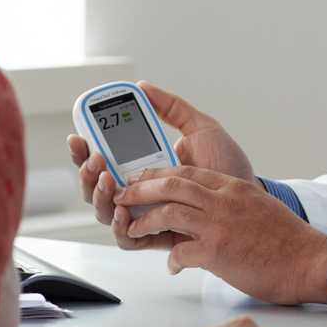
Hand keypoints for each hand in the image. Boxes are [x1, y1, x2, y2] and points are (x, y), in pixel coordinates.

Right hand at [68, 81, 256, 229]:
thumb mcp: (201, 128)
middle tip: (97, 158)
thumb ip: (172, 108)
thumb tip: (145, 87)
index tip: (79, 136)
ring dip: (99, 196)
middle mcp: (140, 189)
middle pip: (95, 185)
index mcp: (143, 163)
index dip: (85, 148)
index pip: (103, 157)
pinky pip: (127, 238)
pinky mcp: (157, 235)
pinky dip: (119, 228)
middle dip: (87, 171)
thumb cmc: (226, 165)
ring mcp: (146, 213)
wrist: (248, 195)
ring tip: (110, 180)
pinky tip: (123, 213)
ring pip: (105, 211)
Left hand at [116, 166, 326, 305]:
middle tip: (122, 195)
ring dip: (144, 220)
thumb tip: (206, 208)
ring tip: (132, 228)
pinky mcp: (218, 251)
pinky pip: (180, 252)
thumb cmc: (286, 238)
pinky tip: (171, 265)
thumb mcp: (255, 206)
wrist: (308, 259)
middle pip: (171, 184)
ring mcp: (219, 224)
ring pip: (169, 212)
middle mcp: (224, 200)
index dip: (157, 173)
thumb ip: (229, 201)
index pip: (186, 171)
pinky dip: (171, 259)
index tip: (140, 177)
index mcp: (232, 187)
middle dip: (140, 188)